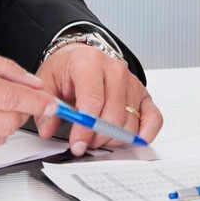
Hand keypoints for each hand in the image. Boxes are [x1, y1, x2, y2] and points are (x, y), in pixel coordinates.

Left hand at [35, 44, 162, 154]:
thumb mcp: (46, 82)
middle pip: (114, 115)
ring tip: (98, 137)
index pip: (93, 101)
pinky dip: (146, 133)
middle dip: (97, 137)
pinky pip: (153, 118)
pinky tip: (132, 140)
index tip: (77, 144)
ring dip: (113, 138)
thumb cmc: (67, 69)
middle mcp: (115, 70)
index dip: (85, 128)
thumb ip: (46, 106)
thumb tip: (48, 129)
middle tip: (84, 143)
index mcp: (90, 62)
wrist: (82, 56)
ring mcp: (131, 82)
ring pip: (130, 122)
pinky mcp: (143, 94)